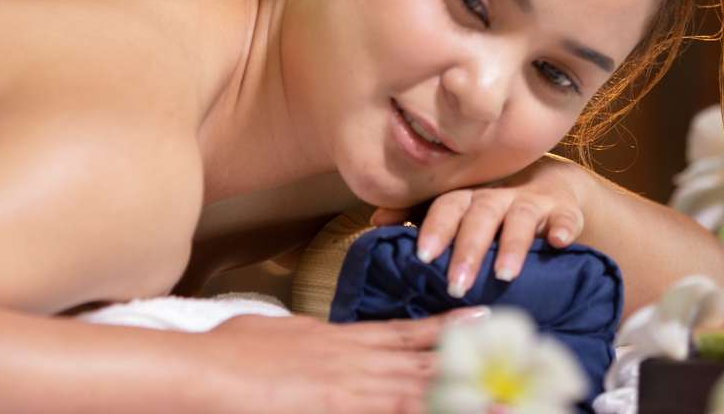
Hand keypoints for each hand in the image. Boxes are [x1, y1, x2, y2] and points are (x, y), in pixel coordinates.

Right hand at [195, 311, 483, 413]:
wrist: (207, 373)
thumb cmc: (231, 353)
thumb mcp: (278, 331)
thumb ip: (308, 334)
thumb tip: (317, 335)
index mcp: (341, 339)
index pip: (404, 333)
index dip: (445, 328)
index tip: (480, 319)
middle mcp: (355, 362)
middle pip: (424, 364)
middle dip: (471, 363)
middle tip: (516, 357)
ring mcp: (351, 390)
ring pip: (419, 392)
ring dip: (461, 393)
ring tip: (504, 394)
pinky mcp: (338, 410)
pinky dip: (420, 412)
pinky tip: (451, 410)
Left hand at [370, 156, 595, 297]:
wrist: (551, 186)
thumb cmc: (493, 207)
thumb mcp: (458, 210)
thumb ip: (420, 216)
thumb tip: (375, 221)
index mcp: (467, 199)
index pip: (446, 208)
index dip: (434, 229)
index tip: (422, 257)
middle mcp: (495, 197)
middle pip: (479, 216)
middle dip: (467, 249)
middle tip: (456, 284)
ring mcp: (531, 203)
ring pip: (519, 218)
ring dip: (512, 244)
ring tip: (505, 274)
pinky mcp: (563, 211)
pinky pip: (565, 218)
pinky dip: (562, 227)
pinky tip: (559, 242)